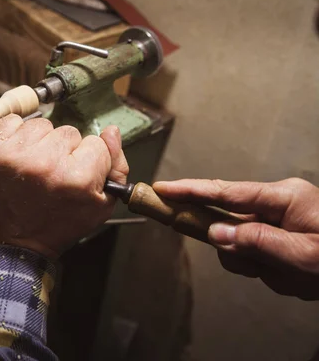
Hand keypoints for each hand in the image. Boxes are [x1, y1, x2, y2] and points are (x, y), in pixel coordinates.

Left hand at [0, 115, 128, 258]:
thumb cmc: (55, 226)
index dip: (88, 160)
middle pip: (68, 132)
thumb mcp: (98, 207)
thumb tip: (111, 132)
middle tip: (51, 176)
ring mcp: (14, 154)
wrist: (8, 245)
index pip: (96, 144)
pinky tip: (15, 158)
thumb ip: (116, 167)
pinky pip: (12, 122)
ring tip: (32, 168)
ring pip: (41, 126)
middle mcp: (44, 162)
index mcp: (75, 178)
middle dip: (64, 151)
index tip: (74, 176)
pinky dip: (15, 135)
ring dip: (40, 142)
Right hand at [153, 178, 318, 299]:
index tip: (163, 189)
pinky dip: (269, 272)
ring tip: (292, 274)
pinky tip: (294, 276)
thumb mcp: (303, 254)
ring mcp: (276, 223)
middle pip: (229, 222)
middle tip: (260, 260)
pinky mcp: (277, 239)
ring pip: (240, 246)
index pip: (225, 191)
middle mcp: (276, 205)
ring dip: (259, 266)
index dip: (190, 190)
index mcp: (283, 197)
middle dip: (239, 248)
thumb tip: (215, 232)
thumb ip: (256, 241)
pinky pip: (254, 257)